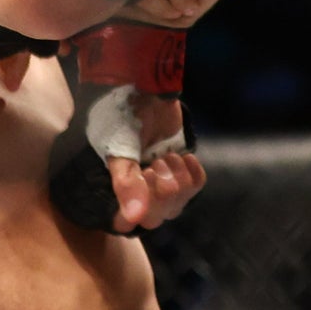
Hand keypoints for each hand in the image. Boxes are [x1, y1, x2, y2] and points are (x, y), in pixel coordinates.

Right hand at [105, 92, 206, 231]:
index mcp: (115, 188)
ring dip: (176, 178)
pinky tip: (184, 156)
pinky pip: (195, 186)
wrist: (143, 87)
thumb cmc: (119, 117)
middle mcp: (137, 190)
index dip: (138, 208)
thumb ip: (126, 184)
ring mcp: (161, 180)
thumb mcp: (119, 150)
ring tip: (165, 156)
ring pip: (178, 203)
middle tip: (154, 163)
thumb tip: (134, 219)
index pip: (126, 222)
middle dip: (161, 189)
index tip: (142, 179)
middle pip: (158, 216)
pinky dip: (192, 172)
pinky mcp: (181, 167)